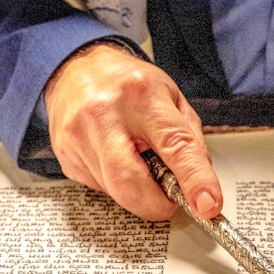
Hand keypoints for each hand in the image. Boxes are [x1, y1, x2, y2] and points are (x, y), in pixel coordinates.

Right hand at [43, 41, 222, 221]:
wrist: (77, 68)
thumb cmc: (128, 84)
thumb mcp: (171, 97)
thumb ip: (189, 140)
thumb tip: (200, 186)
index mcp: (142, 95)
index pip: (175, 146)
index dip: (194, 180)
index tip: (207, 205)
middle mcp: (104, 115)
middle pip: (129, 183)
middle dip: (155, 205)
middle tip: (170, 200)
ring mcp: (78, 137)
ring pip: (114, 191)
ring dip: (137, 191)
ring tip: (139, 161)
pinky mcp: (65, 157)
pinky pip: (99, 188)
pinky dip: (116, 184)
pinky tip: (116, 159)